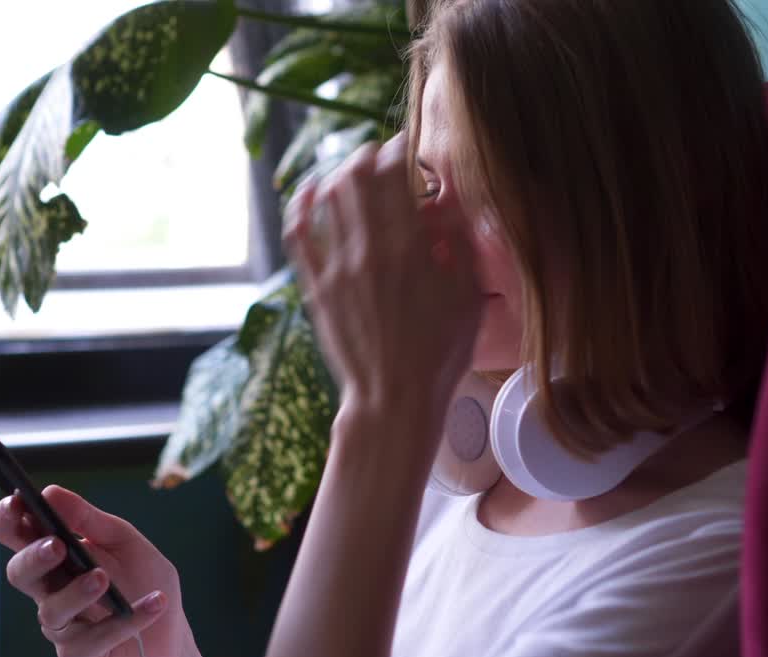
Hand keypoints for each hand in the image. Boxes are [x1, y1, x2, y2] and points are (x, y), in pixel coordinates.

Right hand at [0, 486, 191, 656]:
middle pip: (20, 574)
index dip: (7, 520)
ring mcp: (62, 626)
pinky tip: (155, 602)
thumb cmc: (142, 579)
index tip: (16, 503)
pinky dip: (128, 620)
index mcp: (54, 557)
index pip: (16, 536)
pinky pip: (95, 639)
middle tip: (57, 546)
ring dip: (76, 592)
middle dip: (34, 558)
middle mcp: (50, 591)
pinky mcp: (81, 656)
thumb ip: (89, 519)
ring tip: (103, 578)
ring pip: (51, 611)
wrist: (171, 632)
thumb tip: (50, 492)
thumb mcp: (123, 541)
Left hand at [282, 134, 482, 417]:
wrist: (394, 398)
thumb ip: (459, 242)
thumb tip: (448, 197)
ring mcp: (337, 269)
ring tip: (352, 170)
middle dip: (366, 156)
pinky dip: (302, 205)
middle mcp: (369, 251)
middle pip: (357, 178)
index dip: (398, 151)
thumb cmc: (440, 353)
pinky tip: (311, 192)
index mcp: (410, 249)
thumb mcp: (468, 297)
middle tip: (377, 154)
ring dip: (339, 174)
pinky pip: (299, 234)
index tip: (405, 148)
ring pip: (327, 198)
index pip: (395, 174)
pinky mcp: (317, 288)